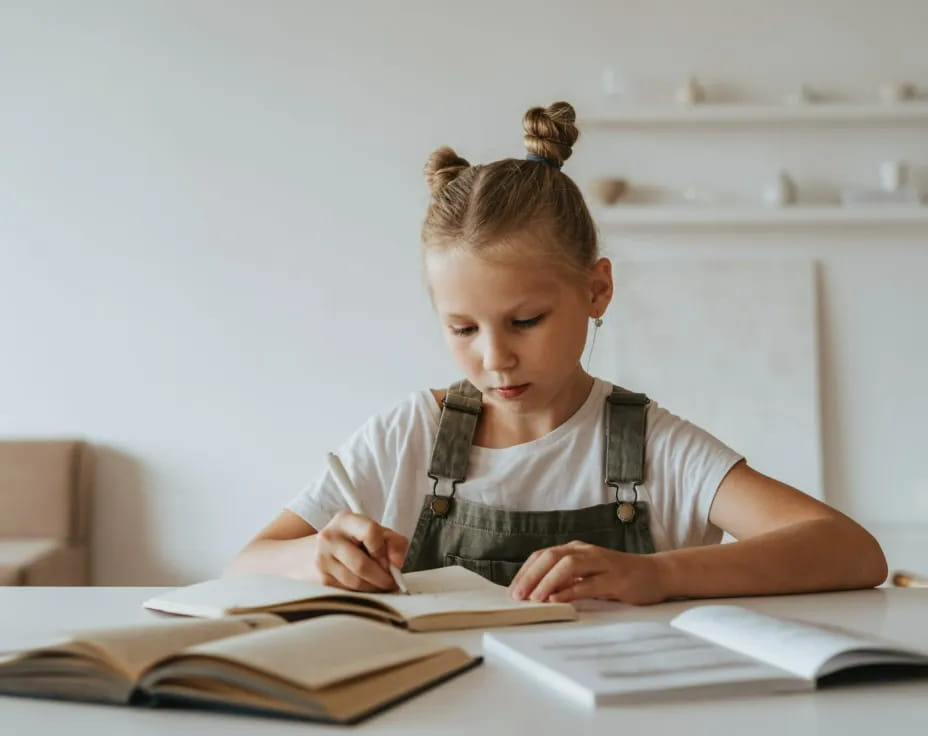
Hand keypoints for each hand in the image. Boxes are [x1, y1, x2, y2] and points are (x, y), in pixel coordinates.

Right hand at [307, 511, 408, 591]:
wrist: (324, 549)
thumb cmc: (359, 540)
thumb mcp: (379, 533)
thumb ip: (395, 543)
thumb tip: (397, 564)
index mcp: (346, 520)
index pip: (370, 532)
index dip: (383, 550)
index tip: (390, 561)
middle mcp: (329, 537)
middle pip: (361, 564)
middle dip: (382, 577)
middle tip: (392, 582)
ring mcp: (322, 559)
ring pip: (355, 581)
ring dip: (373, 587)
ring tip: (381, 584)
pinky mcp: (321, 578)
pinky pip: (348, 591)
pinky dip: (362, 592)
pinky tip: (367, 585)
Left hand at [508, 541, 667, 604]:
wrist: (657, 574)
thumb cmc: (619, 577)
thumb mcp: (589, 575)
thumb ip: (567, 579)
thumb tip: (537, 591)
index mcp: (577, 549)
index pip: (543, 555)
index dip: (526, 571)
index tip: (512, 589)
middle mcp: (587, 552)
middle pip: (551, 557)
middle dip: (531, 575)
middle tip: (517, 595)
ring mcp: (602, 563)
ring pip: (567, 565)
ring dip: (547, 581)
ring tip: (534, 598)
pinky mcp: (616, 578)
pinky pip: (589, 583)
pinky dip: (570, 591)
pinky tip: (558, 599)